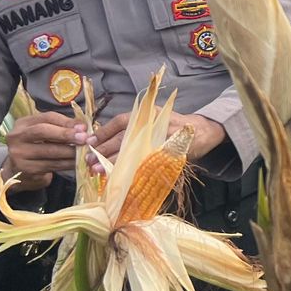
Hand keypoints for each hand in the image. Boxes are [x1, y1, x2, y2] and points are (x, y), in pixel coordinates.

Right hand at [2, 112, 91, 191]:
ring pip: (50, 151)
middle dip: (66, 134)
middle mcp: (17, 137)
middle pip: (43, 131)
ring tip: (85, 151)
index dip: (67, 122)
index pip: (47, 117)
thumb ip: (61, 127)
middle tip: (84, 139)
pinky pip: (52, 165)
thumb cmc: (37, 146)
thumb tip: (83, 127)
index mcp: (23, 123)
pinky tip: (78, 162)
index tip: (84, 127)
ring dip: (71, 152)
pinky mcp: (27, 169)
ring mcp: (19, 154)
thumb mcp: (45, 132)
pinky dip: (68, 163)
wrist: (19, 170)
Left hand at [88, 111, 225, 175]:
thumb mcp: (155, 119)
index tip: (89, 143)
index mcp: (147, 114)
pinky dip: (131, 170)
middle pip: (123, 138)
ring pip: (132, 152)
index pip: (120, 121)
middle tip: (88, 161)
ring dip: (113, 162)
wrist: (202, 132)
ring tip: (98, 171)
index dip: (104, 132)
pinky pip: (145, 163)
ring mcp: (161, 139)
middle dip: (104, 150)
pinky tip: (120, 176)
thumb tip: (105, 140)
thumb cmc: (173, 126)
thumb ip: (135, 127)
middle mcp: (153, 124)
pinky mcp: (167, 154)